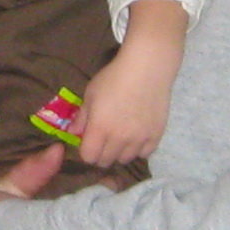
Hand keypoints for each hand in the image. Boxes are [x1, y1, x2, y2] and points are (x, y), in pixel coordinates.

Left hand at [74, 0, 184, 168]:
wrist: (147, 68)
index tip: (88, 142)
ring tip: (119, 138)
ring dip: (119, 152)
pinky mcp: (156, 135)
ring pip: (125, 159)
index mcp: (100, 128)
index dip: (86, 152)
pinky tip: (135, 137)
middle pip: (106, 161)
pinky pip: (144, 154)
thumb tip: (73, 132)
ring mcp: (139, 139)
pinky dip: (138, 149)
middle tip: (103, 141)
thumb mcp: (90, 94)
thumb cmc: (113, 77)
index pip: (89, 157)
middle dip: (101, 154)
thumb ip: (81, 117)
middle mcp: (119, 138)